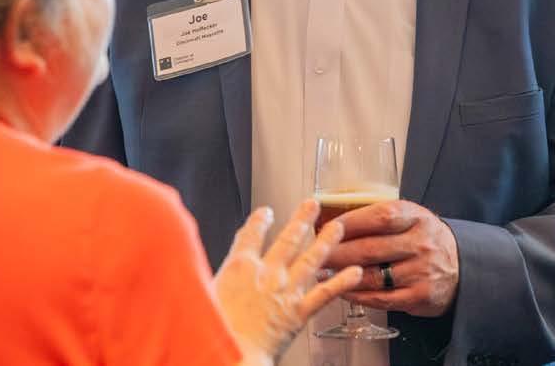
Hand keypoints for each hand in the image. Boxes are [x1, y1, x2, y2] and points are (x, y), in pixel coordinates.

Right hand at [213, 199, 363, 364]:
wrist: (235, 354)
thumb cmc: (216, 330)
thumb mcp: (203, 293)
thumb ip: (210, 274)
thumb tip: (199, 261)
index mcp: (240, 266)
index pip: (251, 234)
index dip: (260, 220)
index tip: (266, 212)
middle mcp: (266, 273)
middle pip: (288, 239)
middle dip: (302, 218)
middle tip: (313, 204)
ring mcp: (285, 291)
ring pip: (311, 259)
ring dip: (325, 241)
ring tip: (336, 226)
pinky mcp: (300, 312)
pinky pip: (325, 293)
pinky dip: (342, 282)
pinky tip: (355, 272)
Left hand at [322, 199, 459, 316]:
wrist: (463, 266)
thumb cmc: (424, 238)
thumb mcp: (411, 217)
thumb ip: (380, 217)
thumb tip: (334, 220)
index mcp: (416, 217)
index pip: (379, 216)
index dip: (350, 222)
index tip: (326, 227)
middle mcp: (421, 243)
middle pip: (371, 248)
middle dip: (337, 252)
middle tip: (315, 254)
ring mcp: (422, 272)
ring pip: (373, 276)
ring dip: (342, 276)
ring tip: (321, 273)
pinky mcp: (420, 296)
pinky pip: (382, 298)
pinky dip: (358, 296)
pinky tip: (342, 290)